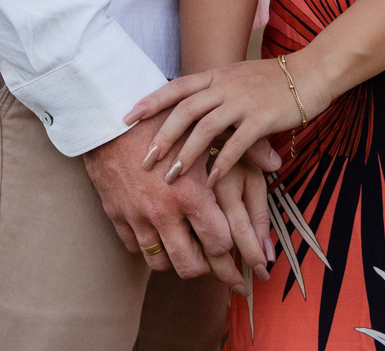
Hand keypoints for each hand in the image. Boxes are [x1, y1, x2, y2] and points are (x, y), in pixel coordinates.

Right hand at [83, 113, 264, 291]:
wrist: (109, 115)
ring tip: (187, 250)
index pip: (218, 242)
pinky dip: (149, 246)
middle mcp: (162, 212)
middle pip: (190, 265)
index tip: (237, 252)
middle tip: (217, 269)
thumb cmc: (163, 118)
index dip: (230, 250)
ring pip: (160, 263)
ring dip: (176, 260)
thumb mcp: (206, 128)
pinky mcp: (117, 216)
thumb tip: (276, 163)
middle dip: (207, 270)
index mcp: (188, 193)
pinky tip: (160, 234)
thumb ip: (243, 146)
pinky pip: (136, 248)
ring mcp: (137, 217)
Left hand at [126, 57, 329, 186]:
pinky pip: (236, 144)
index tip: (126, 118)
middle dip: (161, 136)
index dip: (150, 101)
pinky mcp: (261, 118)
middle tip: (144, 160)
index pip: (176, 87)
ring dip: (185, 154)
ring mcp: (242, 101)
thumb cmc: (271, 81)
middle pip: (184, 110)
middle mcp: (225, 85)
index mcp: (216, 75)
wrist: (309, 74)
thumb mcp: (236, 78)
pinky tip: (209, 182)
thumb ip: (213, 92)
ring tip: (171, 178)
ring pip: (205, 128)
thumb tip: (188, 109)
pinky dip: (220, 164)